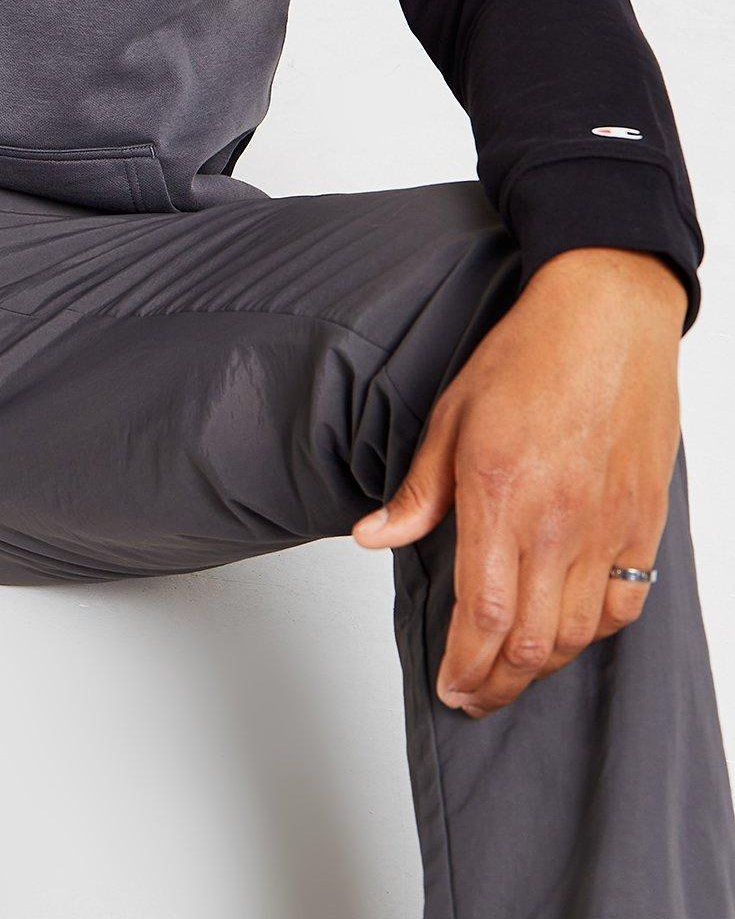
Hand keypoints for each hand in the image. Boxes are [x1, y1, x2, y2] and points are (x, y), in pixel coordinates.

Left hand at [350, 245, 684, 718]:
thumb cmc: (528, 356)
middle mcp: (558, 523)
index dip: (463, 664)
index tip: (448, 686)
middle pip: (529, 641)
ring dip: (539, 666)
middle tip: (472, 697)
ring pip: (576, 634)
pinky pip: (624, 605)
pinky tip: (565, 631)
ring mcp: (607, 528)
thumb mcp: (451, 415)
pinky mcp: (642, 523)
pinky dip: (592, 633)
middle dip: (496, 684)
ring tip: (509, 672)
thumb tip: (373, 536)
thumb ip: (417, 491)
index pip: (480, 612)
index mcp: (501, 496)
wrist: (606, 320)